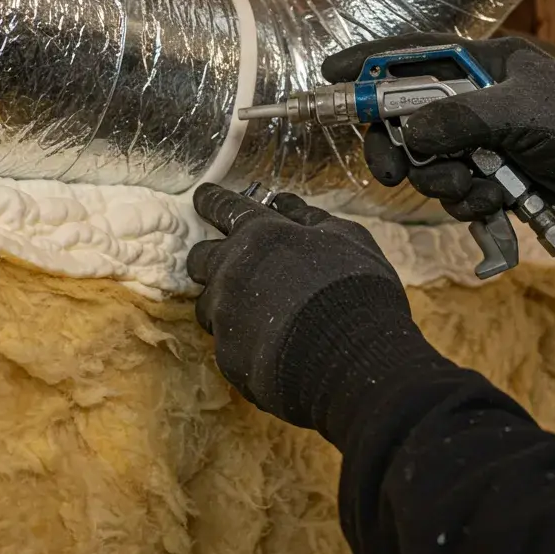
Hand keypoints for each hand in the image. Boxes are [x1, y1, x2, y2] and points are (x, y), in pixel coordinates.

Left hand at [188, 183, 442, 439]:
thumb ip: (309, 217)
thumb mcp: (346, 237)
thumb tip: (282, 202)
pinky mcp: (227, 356)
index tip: (203, 197)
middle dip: (209, 259)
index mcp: (259, 234)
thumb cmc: (355, 288)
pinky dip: (244, 342)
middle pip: (199, 258)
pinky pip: (227, 344)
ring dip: (225, 305)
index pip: (223, 206)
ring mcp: (225, 315)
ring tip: (256, 317)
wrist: (351, 356)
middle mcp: (231, 270)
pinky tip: (269, 349)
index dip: (212, 201)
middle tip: (230, 266)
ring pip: (208, 305)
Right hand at [322, 33, 554, 229]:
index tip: (330, 74)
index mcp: (475, 65)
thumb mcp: (517, 111)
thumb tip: (411, 132)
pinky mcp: (485, 173)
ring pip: (425, 163)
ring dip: (445, 182)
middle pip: (402, 119)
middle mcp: (468, 99)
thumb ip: (460, 117)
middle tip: (393, 170)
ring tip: (480, 183)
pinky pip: (452, 191)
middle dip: (397, 148)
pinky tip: (497, 196)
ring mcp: (475, 138)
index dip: (365, 64)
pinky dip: (470, 200)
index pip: (408, 55)